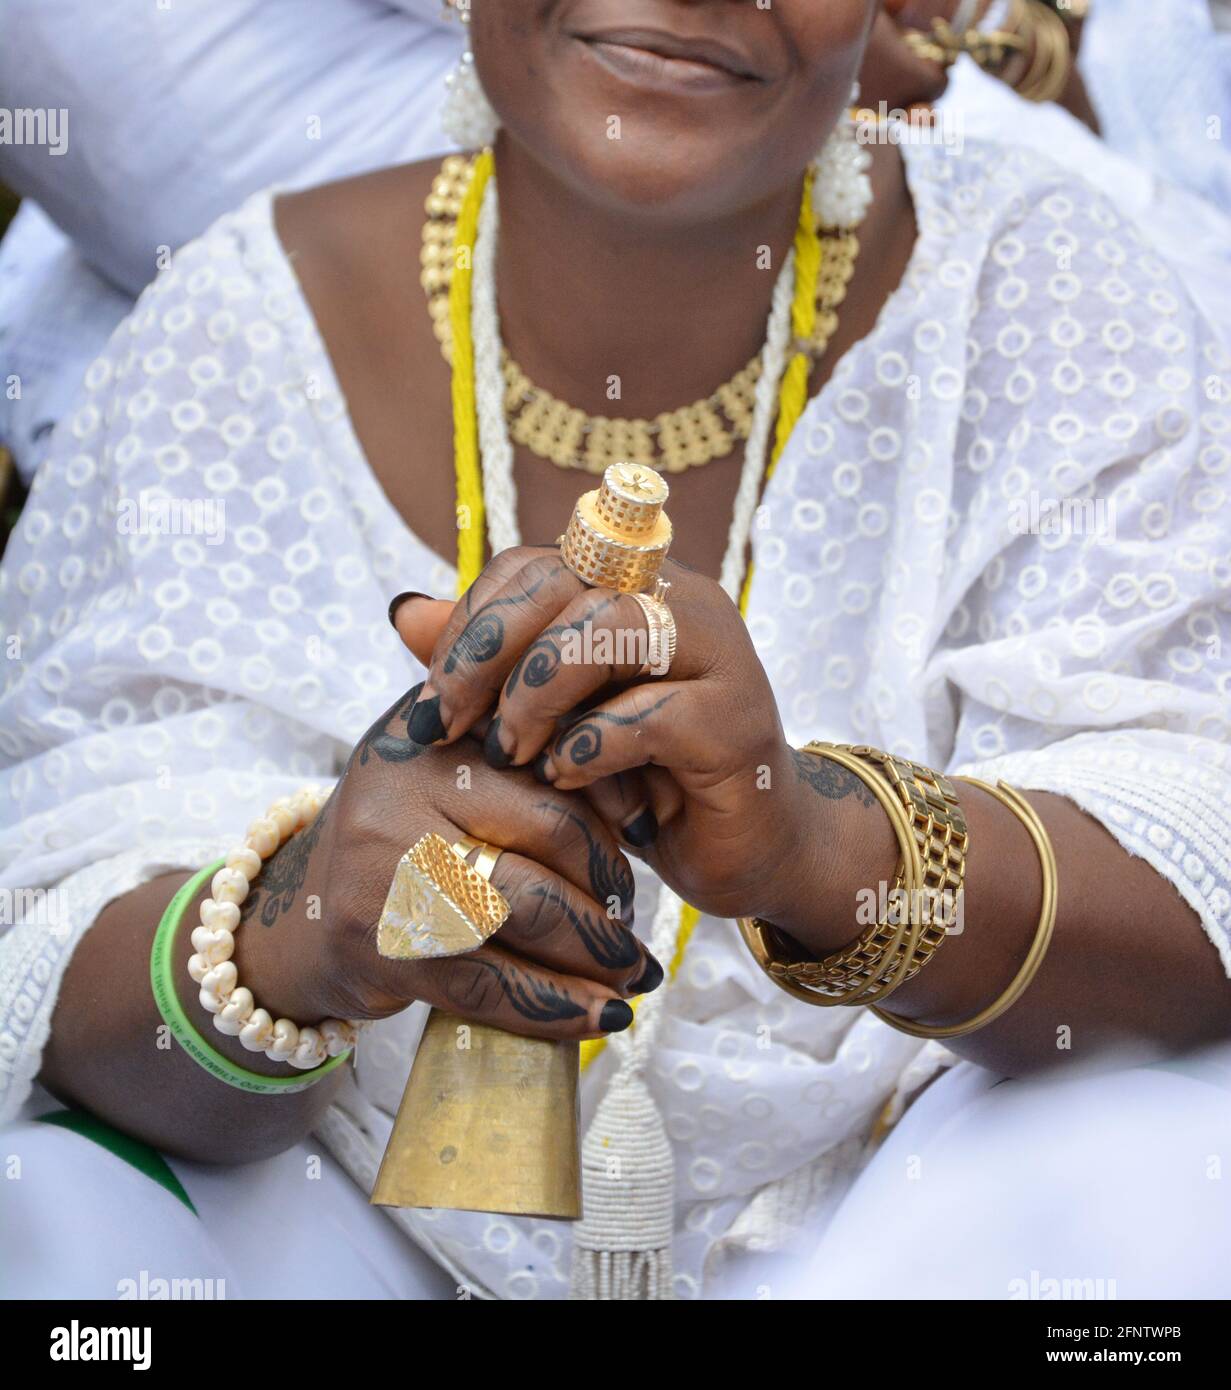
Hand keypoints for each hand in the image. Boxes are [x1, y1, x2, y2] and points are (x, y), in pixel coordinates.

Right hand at [235, 680, 660, 1044]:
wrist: (301, 915)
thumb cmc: (405, 838)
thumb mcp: (453, 775)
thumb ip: (535, 769)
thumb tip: (644, 809)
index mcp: (434, 737)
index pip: (553, 773)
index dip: (612, 818)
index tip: (643, 850)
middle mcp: (401, 792)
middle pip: (549, 838)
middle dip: (611, 892)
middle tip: (636, 926)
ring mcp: (384, 872)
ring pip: (527, 914)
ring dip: (597, 955)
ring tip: (633, 977)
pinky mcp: (381, 951)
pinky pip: (490, 985)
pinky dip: (554, 1009)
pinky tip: (597, 1019)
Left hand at [391, 551, 893, 948]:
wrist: (745, 847)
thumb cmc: (642, 777)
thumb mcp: (551, 721)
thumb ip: (489, 666)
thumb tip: (404, 610)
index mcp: (631, 588)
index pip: (532, 566)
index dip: (471, 623)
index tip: (435, 698)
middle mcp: (679, 603)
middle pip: (567, 580)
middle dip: (489, 651)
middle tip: (450, 722)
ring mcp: (718, 657)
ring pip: (612, 627)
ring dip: (539, 693)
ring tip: (512, 753)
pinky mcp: (737, 723)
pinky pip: (652, 714)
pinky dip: (592, 747)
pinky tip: (566, 779)